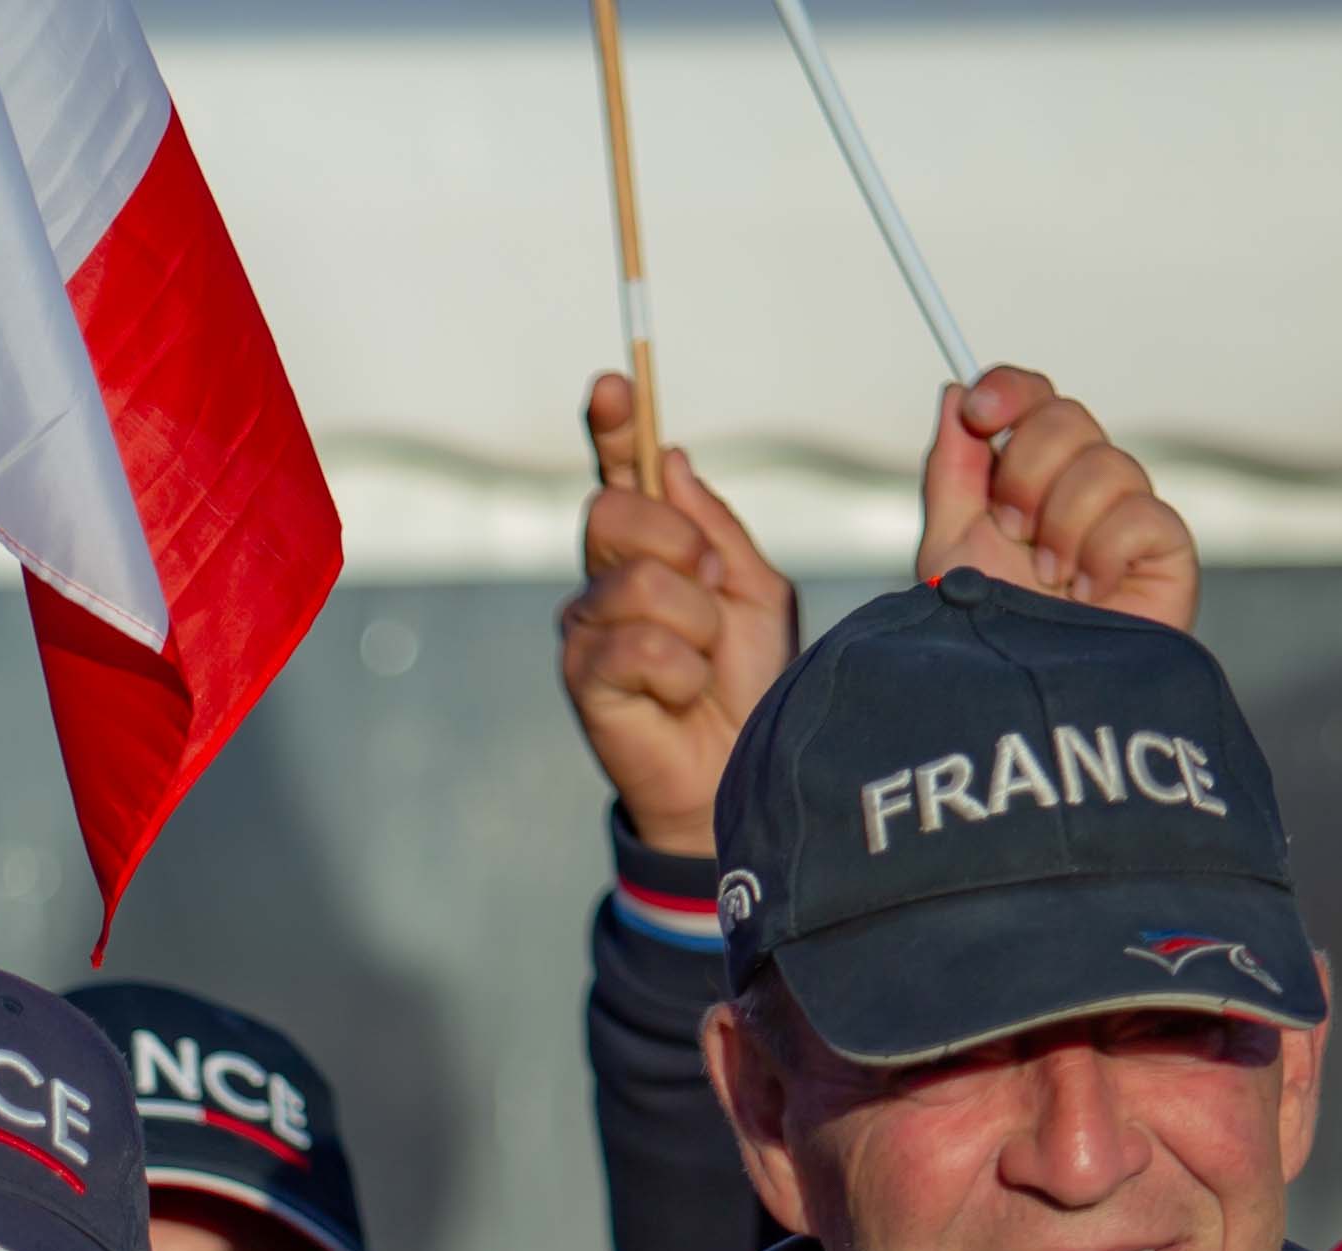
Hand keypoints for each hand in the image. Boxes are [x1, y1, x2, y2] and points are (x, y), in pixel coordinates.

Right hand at [559, 371, 796, 857]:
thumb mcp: (758, 590)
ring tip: (704, 667)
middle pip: (616, 509)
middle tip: (713, 590)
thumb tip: (671, 462)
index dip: (614, 426)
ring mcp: (589, 624)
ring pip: (638, 582)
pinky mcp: (583, 673)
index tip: (614, 385)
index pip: (624, 471)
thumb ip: (716, 528)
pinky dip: (680, 672)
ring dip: (696, 626)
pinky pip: (638, 643)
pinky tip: (681, 698)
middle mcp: (609, 576)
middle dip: (680, 544)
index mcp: (654, 547)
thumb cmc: (753, 685)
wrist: (740, 773)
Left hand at [910, 367, 1196, 631]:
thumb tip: (956, 394)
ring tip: (1048, 582)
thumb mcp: (948, 546)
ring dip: (1060, 527)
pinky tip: (1088, 597)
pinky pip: (1141, 513)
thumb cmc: (990, 636)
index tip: (981, 411)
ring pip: (1104, 463)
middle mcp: (1082, 489)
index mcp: (1031, 481)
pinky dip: (1102, 555)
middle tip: (1011, 527)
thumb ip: (951, 470)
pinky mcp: (1167, 551)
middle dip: (1026, 470)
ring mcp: (1126, 517)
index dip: (1011, 391)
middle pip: (1067, 417)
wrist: (1027, 705)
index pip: (1036, 402)